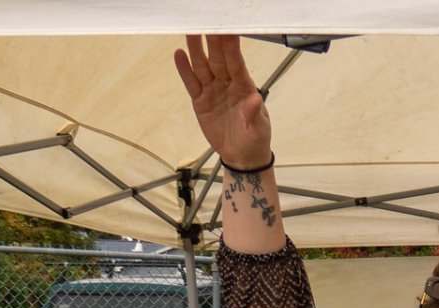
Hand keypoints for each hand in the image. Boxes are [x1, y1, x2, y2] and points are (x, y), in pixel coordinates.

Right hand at [173, 34, 270, 169]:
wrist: (242, 156)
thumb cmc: (255, 139)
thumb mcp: (259, 130)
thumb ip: (255, 114)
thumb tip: (256, 99)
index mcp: (245, 88)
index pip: (237, 63)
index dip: (231, 47)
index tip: (228, 29)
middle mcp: (228, 85)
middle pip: (218, 59)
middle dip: (212, 40)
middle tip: (207, 21)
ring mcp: (213, 91)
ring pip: (203, 66)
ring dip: (196, 49)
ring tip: (190, 31)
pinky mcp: (200, 101)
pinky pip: (191, 83)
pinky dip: (185, 69)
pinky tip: (179, 54)